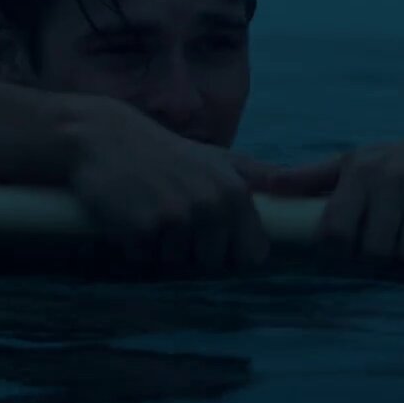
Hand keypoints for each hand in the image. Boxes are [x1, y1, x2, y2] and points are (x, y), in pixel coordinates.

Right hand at [64, 98, 272, 274]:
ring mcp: (176, 218)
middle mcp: (211, 205)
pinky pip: (144, 259)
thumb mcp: (219, 158)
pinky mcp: (142, 228)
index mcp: (235, 193)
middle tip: (174, 217)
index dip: (232, 250)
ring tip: (151, 211)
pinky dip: (135, 246)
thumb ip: (259, 176)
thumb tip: (297, 188)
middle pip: (212, 264)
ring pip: (176, 264)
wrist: (105, 138)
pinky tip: (129, 216)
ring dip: (161, 248)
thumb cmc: (167, 153)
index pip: (252, 254)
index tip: (214, 235)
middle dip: (193, 250)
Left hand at [306, 127, 403, 263]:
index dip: (343, 254)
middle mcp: (392, 176)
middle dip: (383, 260)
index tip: (356, 253)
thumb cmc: (398, 163)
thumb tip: (265, 186)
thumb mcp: (355, 164)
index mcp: (360, 171)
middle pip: (376, 250)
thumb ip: (310, 178)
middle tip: (392, 252)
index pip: (337, 232)